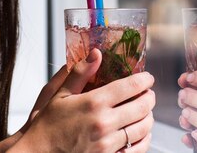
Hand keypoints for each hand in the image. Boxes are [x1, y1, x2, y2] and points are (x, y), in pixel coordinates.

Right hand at [14, 49, 154, 151]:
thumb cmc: (47, 126)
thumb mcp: (59, 94)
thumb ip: (80, 73)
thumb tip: (97, 53)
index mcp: (94, 103)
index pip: (131, 87)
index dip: (144, 80)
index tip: (147, 77)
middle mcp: (104, 123)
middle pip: (142, 106)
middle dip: (149, 97)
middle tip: (148, 93)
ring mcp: (108, 144)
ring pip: (143, 127)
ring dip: (148, 116)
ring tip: (145, 111)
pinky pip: (138, 149)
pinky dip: (144, 139)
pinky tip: (140, 132)